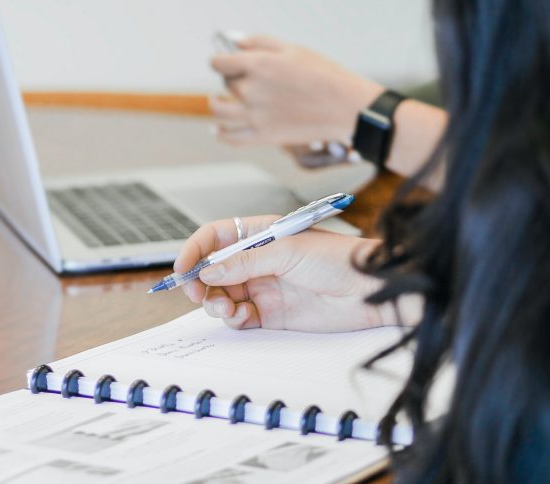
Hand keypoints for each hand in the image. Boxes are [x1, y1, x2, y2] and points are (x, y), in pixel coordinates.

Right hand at [175, 216, 388, 331]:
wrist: (371, 291)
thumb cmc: (339, 259)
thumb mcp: (286, 251)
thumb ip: (244, 263)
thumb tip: (208, 272)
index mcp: (259, 234)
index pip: (215, 238)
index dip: (195, 250)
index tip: (182, 268)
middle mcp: (257, 261)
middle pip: (212, 270)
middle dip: (200, 282)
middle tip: (197, 294)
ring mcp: (262, 287)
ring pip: (221, 295)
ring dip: (215, 302)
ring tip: (225, 307)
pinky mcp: (270, 314)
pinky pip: (238, 317)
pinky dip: (232, 318)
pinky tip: (241, 317)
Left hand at [209, 36, 383, 146]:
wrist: (346, 107)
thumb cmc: (323, 74)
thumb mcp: (292, 49)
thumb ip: (258, 42)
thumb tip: (233, 43)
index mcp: (258, 65)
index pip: (220, 62)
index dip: (220, 60)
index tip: (224, 61)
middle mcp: (251, 90)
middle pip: (226, 83)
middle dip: (232, 78)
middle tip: (245, 79)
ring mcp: (255, 115)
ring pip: (219, 111)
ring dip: (216, 104)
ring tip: (218, 101)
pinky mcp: (263, 136)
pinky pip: (230, 138)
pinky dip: (221, 134)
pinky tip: (219, 129)